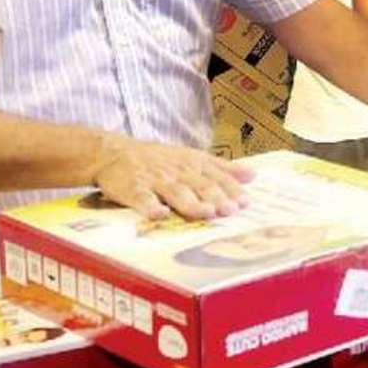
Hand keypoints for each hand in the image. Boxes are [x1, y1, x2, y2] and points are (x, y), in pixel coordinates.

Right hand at [93, 136, 252, 220]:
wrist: (114, 152)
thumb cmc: (159, 159)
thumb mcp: (192, 157)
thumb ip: (222, 168)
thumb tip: (253, 175)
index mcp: (193, 164)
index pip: (217, 177)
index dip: (231, 189)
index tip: (245, 202)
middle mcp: (177, 171)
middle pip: (200, 185)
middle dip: (217, 198)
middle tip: (230, 210)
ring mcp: (155, 179)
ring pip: (176, 191)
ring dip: (191, 202)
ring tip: (206, 212)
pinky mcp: (133, 188)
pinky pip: (142, 198)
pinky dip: (150, 206)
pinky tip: (159, 215)